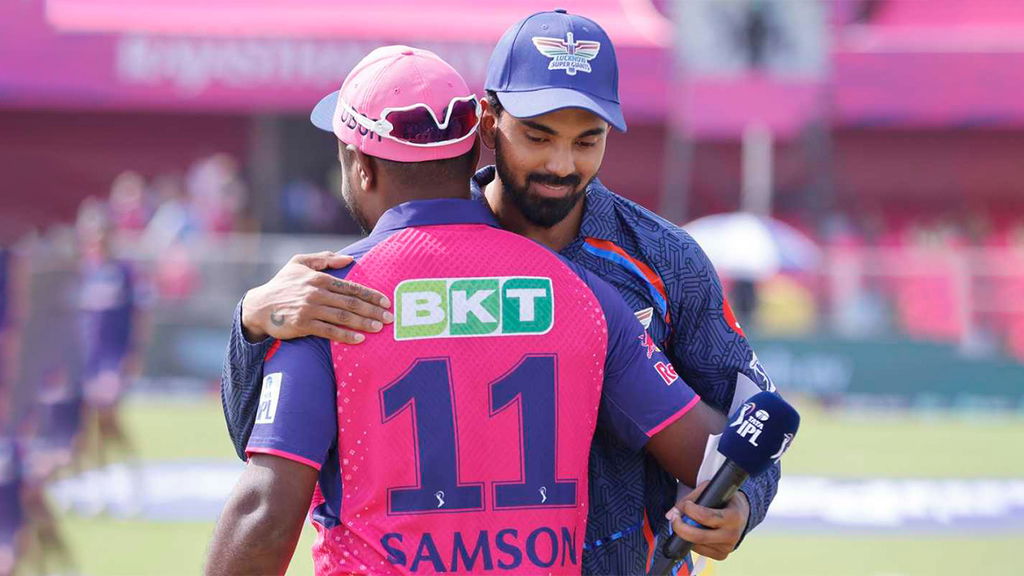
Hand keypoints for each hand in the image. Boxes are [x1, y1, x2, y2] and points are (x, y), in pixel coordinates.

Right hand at [241, 251, 392, 343]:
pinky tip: (359, 339)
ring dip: (363, 323)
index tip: (386, 301)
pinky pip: (329, 331)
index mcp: (318, 278)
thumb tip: (349, 258)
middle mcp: (316, 293)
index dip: (370, 294)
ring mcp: (309, 309)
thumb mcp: (299, 263)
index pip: (351, 287)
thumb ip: (324, 259)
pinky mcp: (303, 325)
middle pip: (351, 303)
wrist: (259, 306)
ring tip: (379, 328)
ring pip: (343, 317)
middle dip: (373, 310)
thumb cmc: (282, 284)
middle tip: (390, 318)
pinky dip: (345, 335)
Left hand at [666, 481, 749, 560]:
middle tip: (674, 518)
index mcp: (733, 517)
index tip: (685, 505)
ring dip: (685, 534)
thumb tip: (670, 514)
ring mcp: (727, 547)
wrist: (742, 514)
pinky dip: (692, 542)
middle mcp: (732, 535)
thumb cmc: (724, 499)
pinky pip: (700, 551)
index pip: (706, 516)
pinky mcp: (722, 555)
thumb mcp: (711, 491)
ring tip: (684, 522)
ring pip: (697, 544)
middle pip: (699, 536)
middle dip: (680, 527)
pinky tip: (695, 531)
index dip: (690, 510)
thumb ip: (690, 499)